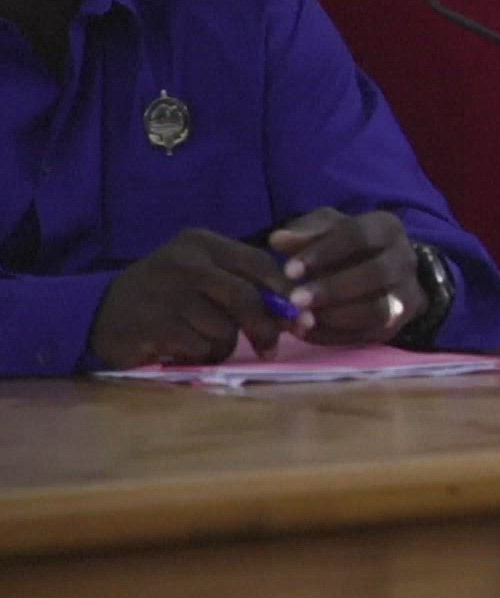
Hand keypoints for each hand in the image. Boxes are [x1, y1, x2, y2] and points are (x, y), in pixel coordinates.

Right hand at [91, 230, 290, 368]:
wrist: (98, 313)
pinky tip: (182, 349)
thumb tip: (295, 310)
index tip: (303, 316)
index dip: (286, 292)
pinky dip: (201, 355)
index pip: (259, 261)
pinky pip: (201, 347)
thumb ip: (243, 283)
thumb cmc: (165, 295)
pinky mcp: (155, 324)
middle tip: (271, 347)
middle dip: (266, 327)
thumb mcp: (202, 274)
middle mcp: (185, 261)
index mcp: (201, 242)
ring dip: (223, 345)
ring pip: (225, 328)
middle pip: (246, 297)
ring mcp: (167, 292)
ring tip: (203, 342)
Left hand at [269, 208, 421, 344]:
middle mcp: (404, 260)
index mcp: (387, 229)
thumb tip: (278, 240)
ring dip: (336, 316)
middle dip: (333, 289)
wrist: (384, 273)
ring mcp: (405, 295)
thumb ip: (305, 232)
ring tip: (301, 320)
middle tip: (295, 300)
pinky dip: (335, 336)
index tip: (290, 270)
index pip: (359, 236)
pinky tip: (306, 332)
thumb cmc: (347, 246)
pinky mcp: (396, 325)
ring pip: (380, 309)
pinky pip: (369, 334)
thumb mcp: (328, 229)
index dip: (324, 253)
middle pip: (376, 273)